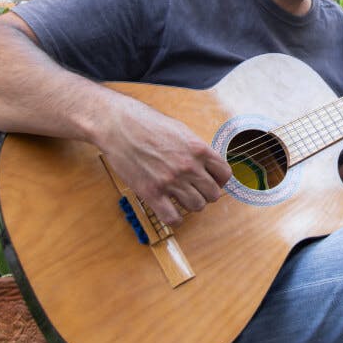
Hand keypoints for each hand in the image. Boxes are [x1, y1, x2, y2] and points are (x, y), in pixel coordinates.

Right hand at [97, 95, 231, 225]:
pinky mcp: (152, 193)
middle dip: (205, 193)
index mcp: (199, 149)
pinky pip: (173, 218)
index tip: (212, 181)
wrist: (118, 126)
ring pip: (197, 206)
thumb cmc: (146, 123)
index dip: (219, 180)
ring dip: (191, 204)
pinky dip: (175, 218)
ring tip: (182, 198)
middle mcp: (189, 167)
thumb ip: (195, 148)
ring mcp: (171, 181)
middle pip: (213, 194)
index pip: (225, 174)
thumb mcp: (180, 130)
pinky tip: (170, 210)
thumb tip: (206, 164)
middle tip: (195, 190)